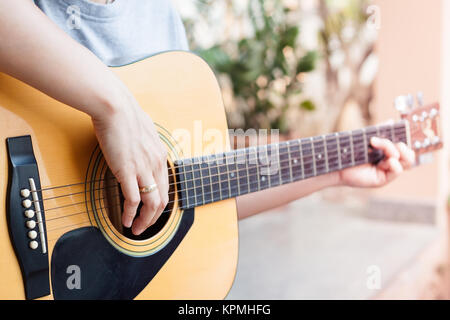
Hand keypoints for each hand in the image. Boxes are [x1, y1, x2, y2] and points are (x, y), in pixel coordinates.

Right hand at [92, 90, 168, 235]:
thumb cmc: (125, 115)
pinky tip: (126, 221)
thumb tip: (140, 146)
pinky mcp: (127, 171)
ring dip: (145, 221)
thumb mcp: (143, 131)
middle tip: (145, 227)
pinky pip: (133, 199)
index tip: (151, 212)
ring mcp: (143, 168)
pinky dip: (131, 214)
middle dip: (154, 218)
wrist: (115, 107)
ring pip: (151, 203)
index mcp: (160, 155)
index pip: (166, 187)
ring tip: (137, 230)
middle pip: (162, 200)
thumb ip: (145, 143)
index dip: (159, 204)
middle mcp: (156, 164)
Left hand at [339, 137, 415, 187]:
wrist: (337, 162)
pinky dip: (395, 164)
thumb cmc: (350, 151)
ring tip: (379, 146)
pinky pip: (397, 171)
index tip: (397, 133)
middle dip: (402, 147)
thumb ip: (380, 131)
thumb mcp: (367, 138)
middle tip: (392, 143)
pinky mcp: (382, 179)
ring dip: (394, 151)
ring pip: (406, 162)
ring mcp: (386, 171)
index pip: (404, 147)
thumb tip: (391, 121)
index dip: (404, 140)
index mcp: (387, 153)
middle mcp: (389, 163)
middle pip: (409, 155)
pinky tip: (387, 161)